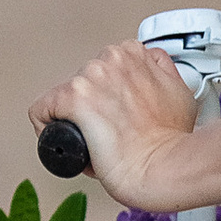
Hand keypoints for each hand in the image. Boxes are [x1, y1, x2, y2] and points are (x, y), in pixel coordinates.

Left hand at [27, 38, 198, 208]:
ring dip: (73, 121)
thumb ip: (162, 73)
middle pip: (84, 82)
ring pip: (63, 98)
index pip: (106, 67)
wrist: (162, 167)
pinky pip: (41, 112)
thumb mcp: (180, 93)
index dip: (108, 94)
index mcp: (134, 54)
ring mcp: (89, 77)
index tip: (113, 113)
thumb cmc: (171, 142)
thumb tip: (152, 72)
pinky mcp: (71, 98)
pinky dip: (47, 131)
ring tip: (91, 143)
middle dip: (91, 108)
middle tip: (106, 132)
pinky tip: (64, 144)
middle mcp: (111, 59)